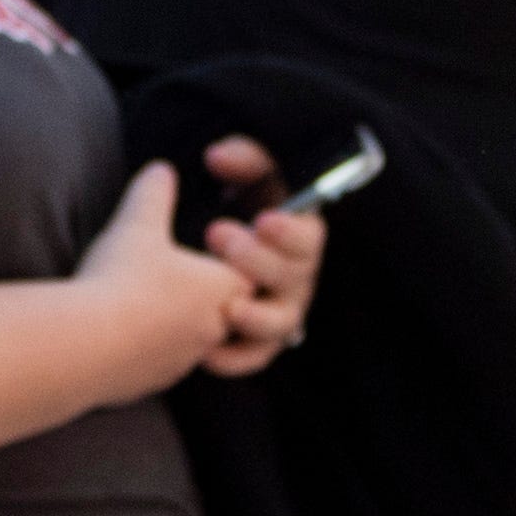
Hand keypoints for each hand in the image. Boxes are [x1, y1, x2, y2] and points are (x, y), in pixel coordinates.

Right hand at [74, 160, 254, 386]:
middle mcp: (212, 330)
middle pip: (224, 312)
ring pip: (190, 342)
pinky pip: (156, 364)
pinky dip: (143, 350)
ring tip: (142, 305)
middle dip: (201, 295)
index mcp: (222, 289)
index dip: (232, 262)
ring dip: (171, 324)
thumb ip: (154, 193)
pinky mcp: (151, 383)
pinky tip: (117, 335)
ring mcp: (182, 361)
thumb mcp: (137, 223)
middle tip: (176, 277)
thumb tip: (160, 169)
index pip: (247, 276)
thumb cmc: (120, 281)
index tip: (210, 251)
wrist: (84, 346)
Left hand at [186, 133, 325, 375]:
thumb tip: (217, 156)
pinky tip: (206, 351)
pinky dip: (234, 358)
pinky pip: (254, 357)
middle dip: (258, 260)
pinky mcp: (257, 343)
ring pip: (280, 323)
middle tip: (217, 238)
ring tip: (227, 307)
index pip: (309, 236)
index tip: (263, 220)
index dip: (290, 232)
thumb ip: (241, 158)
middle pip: (293, 276)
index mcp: (298, 235)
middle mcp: (296, 276)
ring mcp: (280, 311)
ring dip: (256, 315)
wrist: (211, 253)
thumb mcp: (245, 174)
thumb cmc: (238, 205)